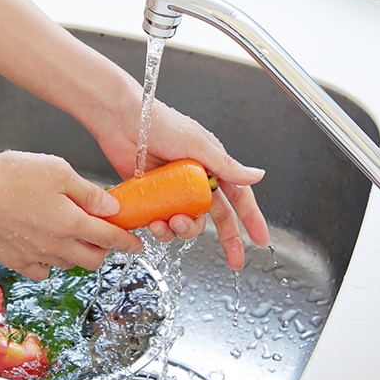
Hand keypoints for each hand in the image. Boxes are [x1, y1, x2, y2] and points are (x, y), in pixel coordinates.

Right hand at [0, 151, 142, 280]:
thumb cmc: (12, 175)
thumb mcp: (58, 170)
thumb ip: (89, 192)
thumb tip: (111, 207)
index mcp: (72, 223)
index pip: (109, 238)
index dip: (126, 241)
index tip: (137, 244)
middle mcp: (56, 246)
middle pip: (92, 259)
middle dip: (103, 250)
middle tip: (102, 235)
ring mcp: (35, 256)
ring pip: (68, 264)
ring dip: (77, 254)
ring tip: (71, 234)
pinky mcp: (15, 260)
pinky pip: (41, 270)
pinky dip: (49, 262)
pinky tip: (46, 245)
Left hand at [92, 96, 269, 270]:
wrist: (120, 120)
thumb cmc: (158, 121)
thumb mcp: (196, 143)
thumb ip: (226, 164)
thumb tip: (258, 175)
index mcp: (212, 164)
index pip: (238, 196)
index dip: (251, 218)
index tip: (259, 240)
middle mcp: (195, 179)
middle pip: (217, 216)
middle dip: (227, 239)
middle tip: (233, 259)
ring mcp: (173, 190)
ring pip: (188, 222)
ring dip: (183, 230)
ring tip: (171, 223)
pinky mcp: (152, 197)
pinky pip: (162, 220)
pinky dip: (160, 227)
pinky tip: (154, 223)